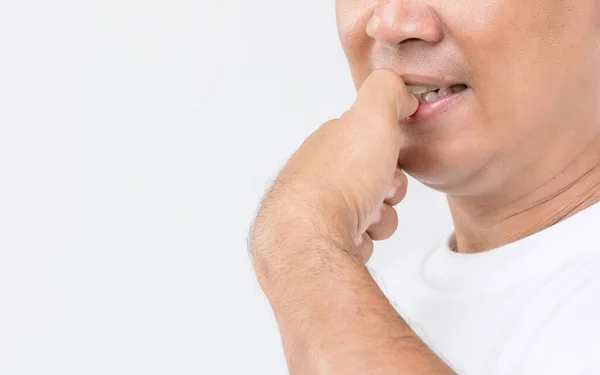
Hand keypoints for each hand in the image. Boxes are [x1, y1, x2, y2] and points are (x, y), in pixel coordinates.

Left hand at [251, 69, 417, 262]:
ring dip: (381, 217)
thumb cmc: (341, 177)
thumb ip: (388, 91)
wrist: (312, 236)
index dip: (390, 150)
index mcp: (328, 144)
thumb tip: (402, 94)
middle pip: (374, 179)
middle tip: (382, 190)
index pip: (368, 141)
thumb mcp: (372, 115)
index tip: (392, 156)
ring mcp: (317, 210)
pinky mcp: (319, 241)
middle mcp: (319, 175)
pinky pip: (358, 240)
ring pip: (372, 212)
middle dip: (389, 188)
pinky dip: (364, 240)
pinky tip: (355, 237)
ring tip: (367, 218)